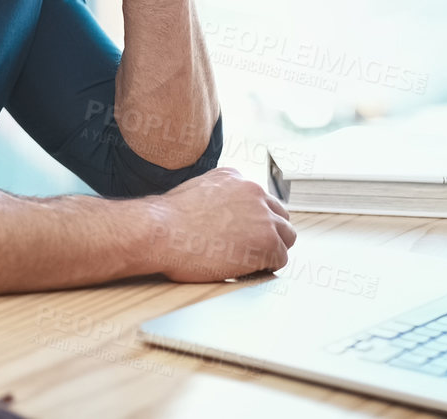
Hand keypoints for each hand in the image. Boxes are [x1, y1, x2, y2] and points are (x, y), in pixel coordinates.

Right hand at [140, 167, 295, 282]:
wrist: (160, 233)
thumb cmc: (167, 221)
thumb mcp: (192, 193)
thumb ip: (215, 198)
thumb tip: (221, 216)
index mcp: (234, 177)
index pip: (259, 199)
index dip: (252, 220)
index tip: (241, 233)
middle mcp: (253, 190)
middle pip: (279, 215)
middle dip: (268, 232)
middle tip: (248, 249)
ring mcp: (262, 215)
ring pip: (286, 236)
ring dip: (270, 249)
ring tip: (248, 261)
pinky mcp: (267, 241)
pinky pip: (280, 258)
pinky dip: (266, 267)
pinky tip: (244, 269)